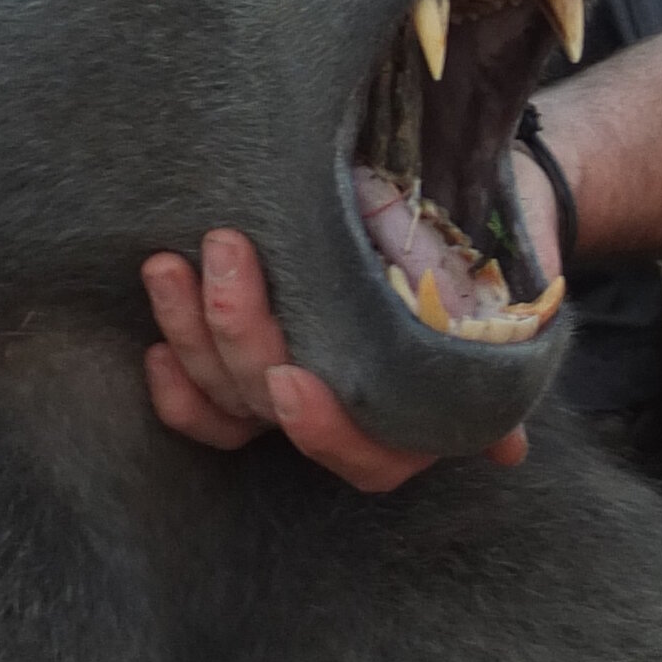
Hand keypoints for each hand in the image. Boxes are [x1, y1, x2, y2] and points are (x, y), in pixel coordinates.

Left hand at [141, 229, 530, 491]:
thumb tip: (506, 449)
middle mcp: (349, 414)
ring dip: (190, 335)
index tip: (291, 379)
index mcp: (413, 419)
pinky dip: (174, 382)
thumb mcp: (509, 302)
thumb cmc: (494, 258)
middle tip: (225, 248)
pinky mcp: (259, 359)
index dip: (321, 429)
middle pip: (276, 408)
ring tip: (170, 265)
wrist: (477, 206)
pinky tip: (153, 342)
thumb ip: (496, 365)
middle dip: (237, 333)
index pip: (363, 455)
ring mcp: (297, 386)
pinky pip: (203, 405)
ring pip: (230, 396)